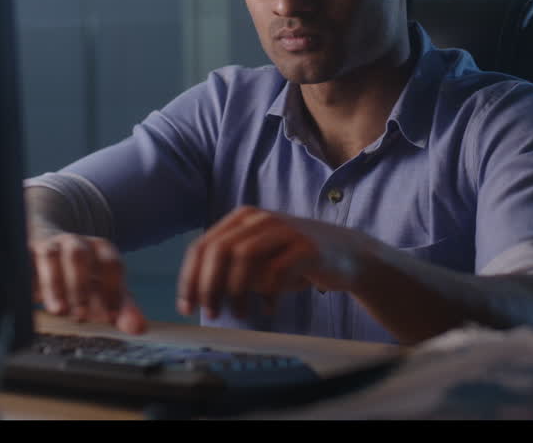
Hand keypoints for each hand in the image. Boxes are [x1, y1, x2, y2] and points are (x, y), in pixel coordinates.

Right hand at [29, 230, 147, 334]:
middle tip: (82, 315)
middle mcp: (75, 243)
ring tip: (59, 311)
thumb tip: (139, 328)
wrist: (46, 247)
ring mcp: (49, 245)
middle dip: (81, 285)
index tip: (111, 317)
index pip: (111, 264)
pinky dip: (26, 280)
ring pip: (50, 256)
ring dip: (54, 285)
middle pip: (79, 255)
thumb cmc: (81, 274)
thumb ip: (122, 308)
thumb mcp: (103, 289)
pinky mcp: (25, 252)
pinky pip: (23, 262)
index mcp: (100, 249)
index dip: (112, 290)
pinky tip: (29, 300)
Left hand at [177, 207, 373, 320]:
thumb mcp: (257, 260)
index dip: (189, 278)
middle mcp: (260, 218)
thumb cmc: (294, 260)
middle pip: (220, 250)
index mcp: (242, 218)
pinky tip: (269, 308)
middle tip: (210, 312)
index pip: (203, 246)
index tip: (187, 306)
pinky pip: (277, 271)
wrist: (346, 254)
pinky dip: (268, 294)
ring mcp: (284, 229)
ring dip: (236, 290)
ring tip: (239, 313)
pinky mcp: (306, 246)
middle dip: (208, 285)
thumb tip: (197, 297)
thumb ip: (228, 270)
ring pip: (245, 256)